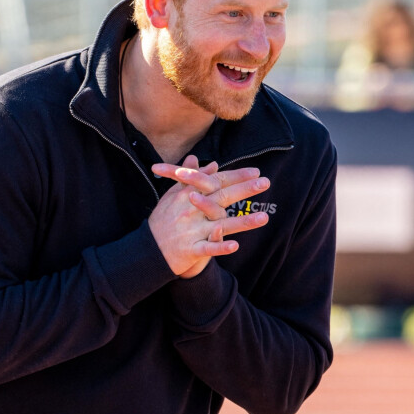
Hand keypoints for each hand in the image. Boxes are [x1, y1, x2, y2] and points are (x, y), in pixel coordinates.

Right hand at [149, 155, 269, 277]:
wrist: (148, 249)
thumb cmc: (162, 221)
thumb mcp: (173, 196)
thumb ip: (192, 179)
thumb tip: (212, 164)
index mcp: (188, 196)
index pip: (216, 182)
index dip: (236, 176)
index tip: (255, 171)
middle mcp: (192, 211)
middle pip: (222, 197)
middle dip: (244, 189)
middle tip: (265, 182)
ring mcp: (192, 231)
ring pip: (221, 224)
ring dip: (243, 222)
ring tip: (263, 218)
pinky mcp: (191, 249)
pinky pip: (208, 248)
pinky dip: (220, 247)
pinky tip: (235, 246)